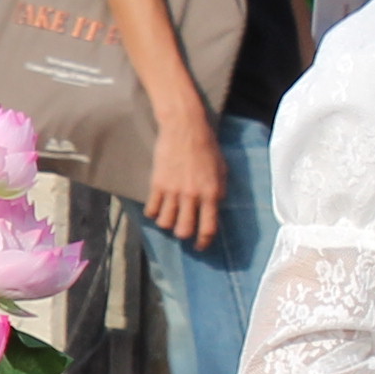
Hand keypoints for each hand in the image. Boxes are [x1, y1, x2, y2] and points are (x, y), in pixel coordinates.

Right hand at [142, 101, 224, 251]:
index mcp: (211, 193)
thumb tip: (215, 207)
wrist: (185, 127)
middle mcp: (192, 195)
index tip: (200, 246)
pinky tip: (157, 209)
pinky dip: (154, 214)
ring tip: (169, 218)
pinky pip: (152, 209)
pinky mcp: (157, 184)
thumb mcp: (222, 169)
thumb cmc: (206, 146)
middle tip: (183, 230)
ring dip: (168, 224)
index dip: (204, 242)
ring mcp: (173, 191)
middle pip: (184, 230)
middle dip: (183, 235)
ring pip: (166, 222)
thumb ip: (219, 190)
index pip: (208, 227)